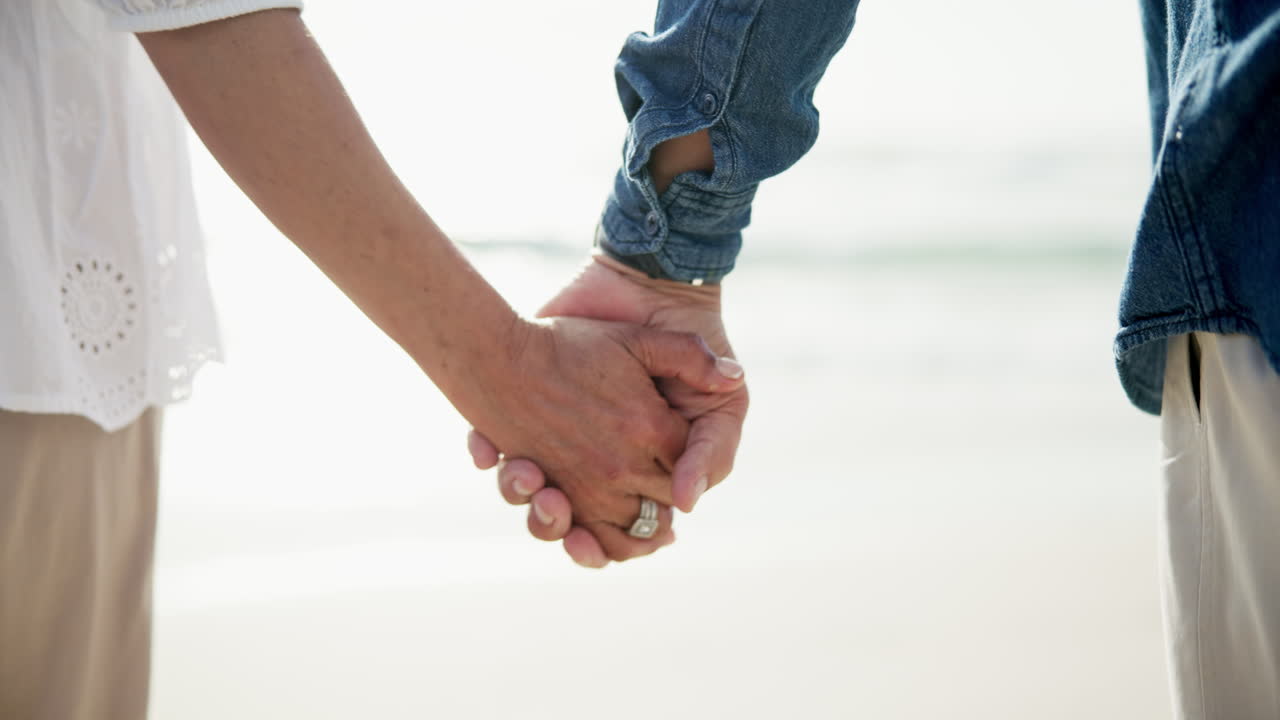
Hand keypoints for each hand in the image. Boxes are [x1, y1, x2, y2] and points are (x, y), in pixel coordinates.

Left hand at [469, 254, 749, 566]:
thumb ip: (712, 454)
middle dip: (552, 525)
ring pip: (526, 496)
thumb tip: (687, 503)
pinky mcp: (525, 407)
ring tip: (524, 475)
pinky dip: (484, 453)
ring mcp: (557, 438)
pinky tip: (485, 449)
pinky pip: (492, 447)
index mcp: (640, 475)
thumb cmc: (693, 357)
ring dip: (518, 496)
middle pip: (564, 524)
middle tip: (552, 505)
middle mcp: (595, 465)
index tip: (585, 542)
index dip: (602, 548)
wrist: (649, 289)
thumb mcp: (721, 408)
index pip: (618, 535)